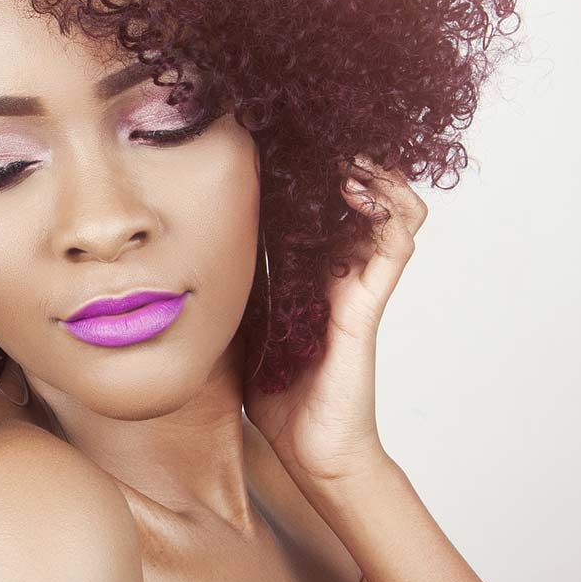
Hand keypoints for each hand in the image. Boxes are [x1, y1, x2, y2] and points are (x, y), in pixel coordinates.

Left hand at [243, 153, 428, 484]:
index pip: (316, 209)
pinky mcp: (368, 306)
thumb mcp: (245, 325)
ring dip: (377, 175)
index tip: (284, 135)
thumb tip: (186, 255)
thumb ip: (234, 289)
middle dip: (349, 159)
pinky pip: (393, 246)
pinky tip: (356, 189)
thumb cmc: (280, 396)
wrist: (313, 452)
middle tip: (321, 129)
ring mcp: (361, 287)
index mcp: (311, 275)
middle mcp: (342, 274)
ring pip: (394, 210)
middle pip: (363, 200)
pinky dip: (385, 210)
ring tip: (350, 151)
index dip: (308, 172)